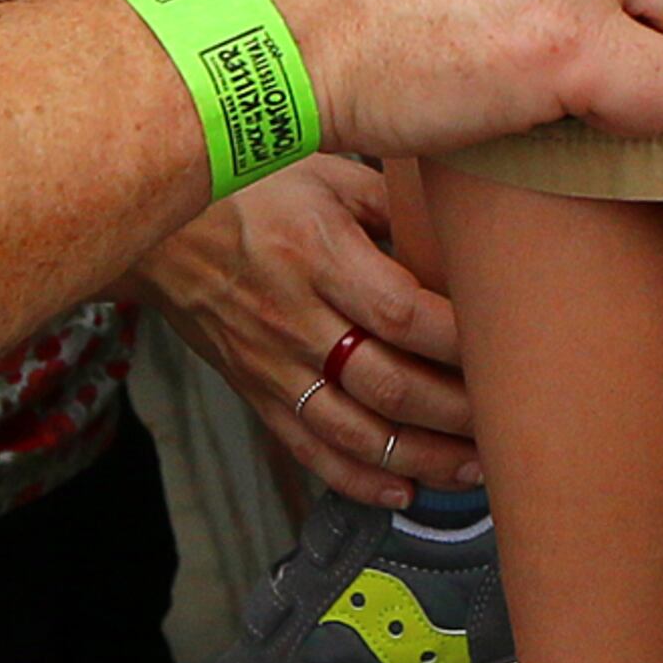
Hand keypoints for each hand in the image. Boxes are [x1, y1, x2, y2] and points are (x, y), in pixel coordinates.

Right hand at [140, 156, 473, 507]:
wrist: (154, 227)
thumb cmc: (244, 187)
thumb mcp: (321, 170)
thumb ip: (391, 201)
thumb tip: (459, 226)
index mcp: (316, 255)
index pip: (400, 314)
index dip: (457, 342)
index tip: (506, 349)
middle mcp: (294, 318)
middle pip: (387, 384)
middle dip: (455, 414)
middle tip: (508, 422)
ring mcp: (271, 364)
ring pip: (354, 432)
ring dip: (420, 459)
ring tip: (473, 469)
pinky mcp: (256, 392)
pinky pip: (308, 448)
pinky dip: (357, 480)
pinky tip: (401, 492)